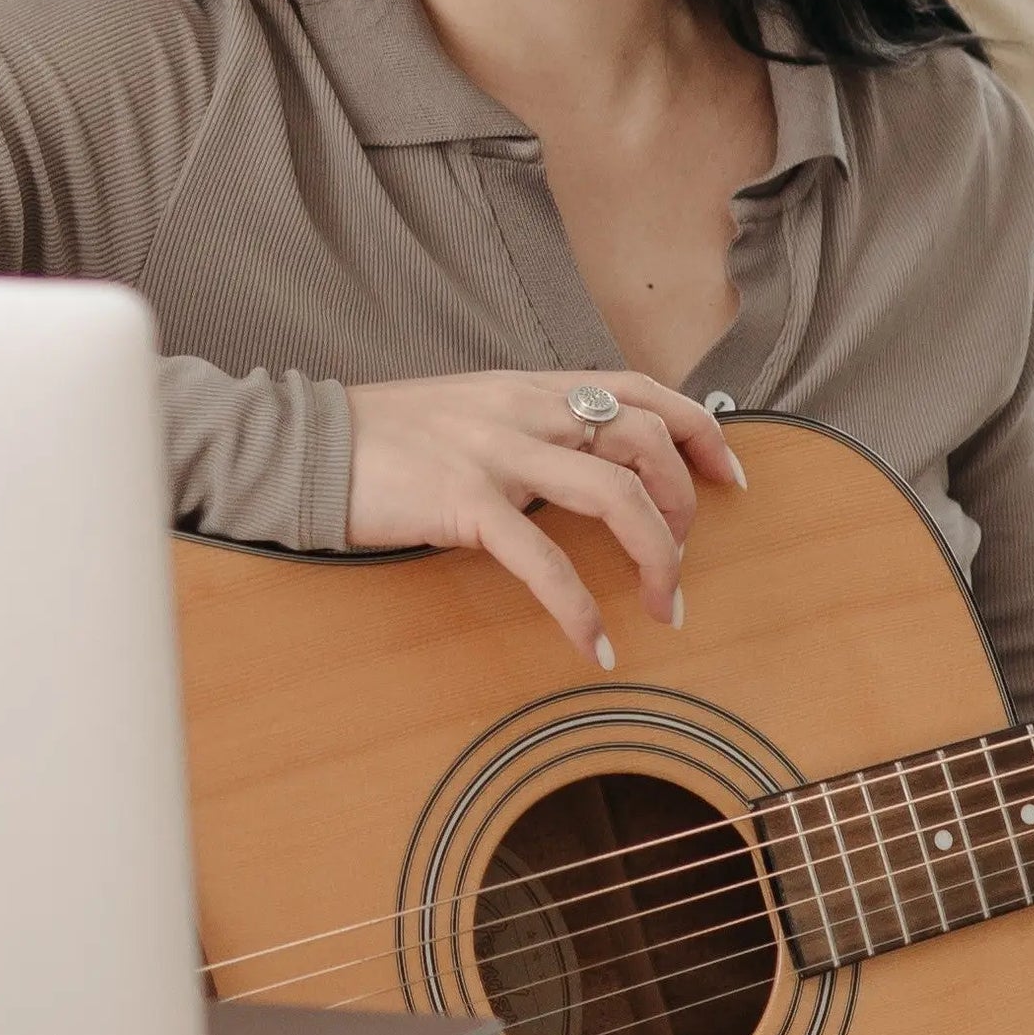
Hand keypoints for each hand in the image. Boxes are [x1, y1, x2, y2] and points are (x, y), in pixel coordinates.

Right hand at [341, 371, 746, 664]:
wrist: (301, 445)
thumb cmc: (380, 440)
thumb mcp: (468, 413)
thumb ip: (525, 428)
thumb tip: (578, 465)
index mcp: (530, 387)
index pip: (643, 390)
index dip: (701, 432)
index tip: (732, 478)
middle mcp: (525, 410)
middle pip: (647, 442)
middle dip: (685, 508)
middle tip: (682, 563)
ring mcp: (496, 452)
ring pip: (615, 496)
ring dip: (656, 559)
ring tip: (664, 609)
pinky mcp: (463, 501)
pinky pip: (543, 560)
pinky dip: (579, 611)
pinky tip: (595, 646)